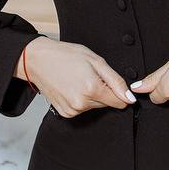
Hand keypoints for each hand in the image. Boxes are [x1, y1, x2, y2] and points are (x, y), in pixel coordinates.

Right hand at [17, 35, 136, 116]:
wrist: (38, 60)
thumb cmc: (67, 55)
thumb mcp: (96, 61)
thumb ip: (116, 81)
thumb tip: (130, 98)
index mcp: (92, 89)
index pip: (120, 102)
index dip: (119, 92)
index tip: (111, 82)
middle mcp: (82, 104)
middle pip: (106, 104)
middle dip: (103, 91)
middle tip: (89, 75)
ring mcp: (72, 110)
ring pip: (94, 107)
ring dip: (91, 96)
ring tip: (78, 79)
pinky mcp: (65, 113)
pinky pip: (82, 109)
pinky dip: (80, 100)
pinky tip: (71, 87)